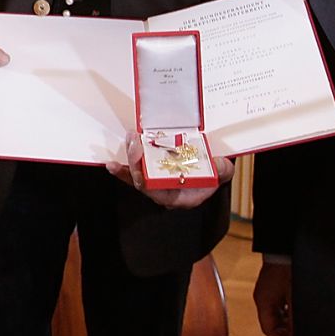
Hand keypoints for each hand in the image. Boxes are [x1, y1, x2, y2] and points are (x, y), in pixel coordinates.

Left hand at [106, 134, 233, 209]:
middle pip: (143, 182)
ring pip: (136, 175)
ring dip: (130, 157)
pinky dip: (123, 166)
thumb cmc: (215, 173)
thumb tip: (218, 162)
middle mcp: (164, 193)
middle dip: (135, 163)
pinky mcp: (150, 172)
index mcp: (180, 197)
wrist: (211, 170)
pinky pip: (134, 171)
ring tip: (130, 138)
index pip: (158, 194)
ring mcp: (156, 183)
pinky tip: (111, 163)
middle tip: (135, 141)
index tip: (141, 171)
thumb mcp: (223, 172)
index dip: (147, 183)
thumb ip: (221, 170)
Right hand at [252, 261, 294, 335]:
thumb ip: (293, 319)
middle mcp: (264, 297)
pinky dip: (291, 312)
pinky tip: (300, 311)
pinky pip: (282, 305)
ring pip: (278, 315)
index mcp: (263, 301)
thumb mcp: (293, 297)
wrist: (287, 247)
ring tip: (301, 326)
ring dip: (289, 323)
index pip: (268, 329)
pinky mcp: (276, 285)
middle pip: (273, 324)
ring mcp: (269, 291)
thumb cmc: (288, 267)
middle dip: (286, 333)